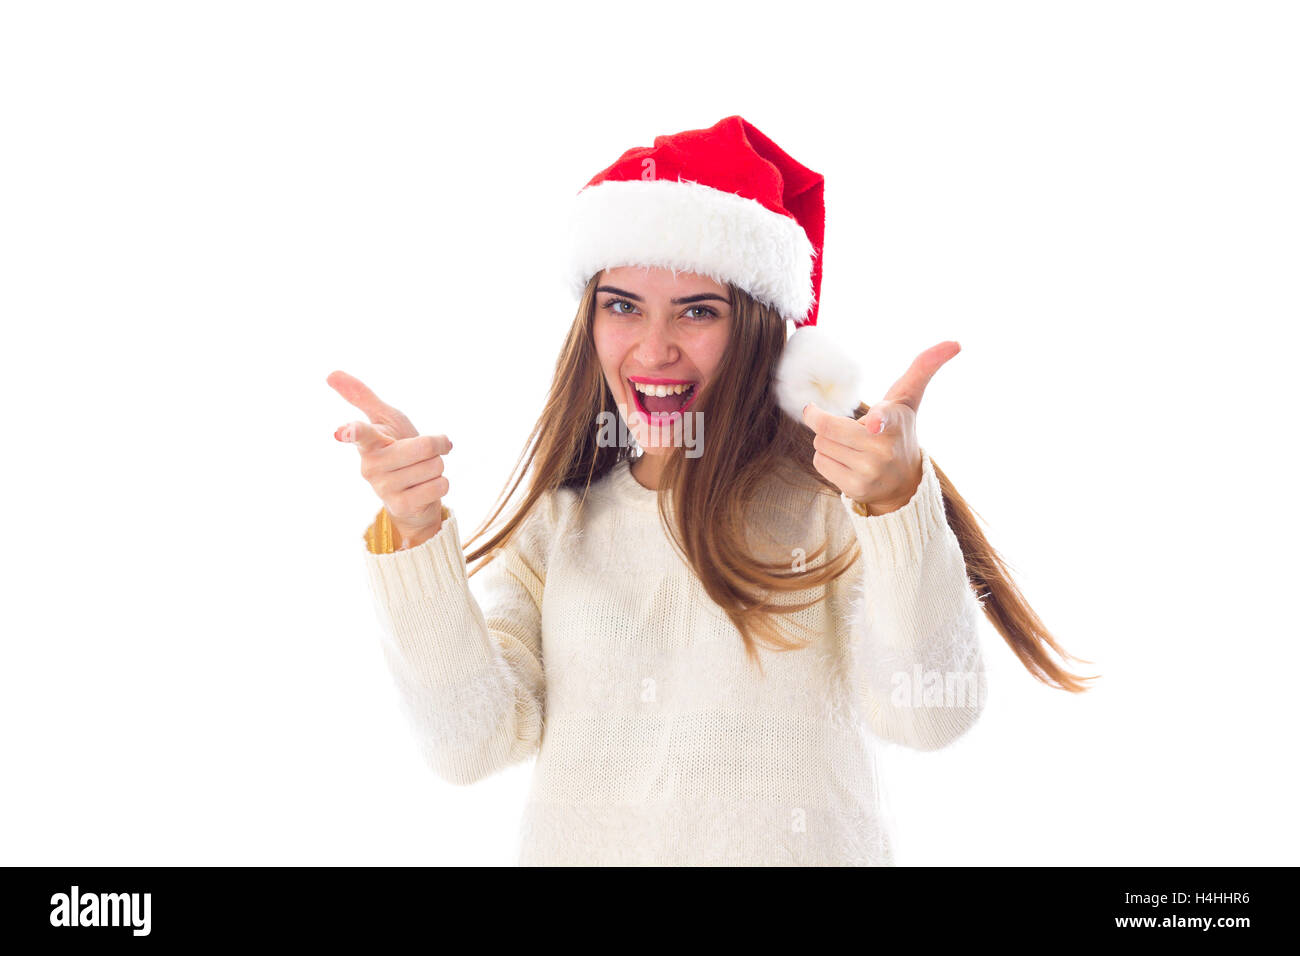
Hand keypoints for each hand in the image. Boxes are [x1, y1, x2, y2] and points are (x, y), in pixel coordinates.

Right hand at [327, 370, 452, 546]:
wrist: (412, 489)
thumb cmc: (396, 445)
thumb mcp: (384, 417)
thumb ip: (361, 396)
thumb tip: (330, 373)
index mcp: (368, 443)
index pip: (360, 434)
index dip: (353, 431)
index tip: (344, 431)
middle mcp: (370, 467)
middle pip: (425, 446)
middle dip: (435, 447)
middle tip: (421, 453)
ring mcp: (383, 489)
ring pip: (435, 466)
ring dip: (437, 467)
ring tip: (420, 472)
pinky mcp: (400, 506)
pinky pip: (440, 486)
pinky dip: (440, 484)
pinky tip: (424, 488)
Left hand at [801, 341, 959, 514]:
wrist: (903, 482)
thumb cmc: (901, 429)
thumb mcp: (909, 398)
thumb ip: (924, 367)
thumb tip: (956, 343)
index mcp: (896, 423)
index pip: (886, 418)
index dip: (877, 419)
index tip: (874, 423)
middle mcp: (883, 449)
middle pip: (828, 428)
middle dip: (820, 419)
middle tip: (824, 415)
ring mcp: (870, 472)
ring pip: (821, 444)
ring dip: (827, 440)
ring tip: (850, 445)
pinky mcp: (856, 488)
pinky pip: (820, 463)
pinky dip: (827, 458)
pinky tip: (847, 461)